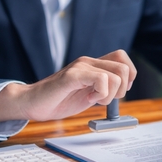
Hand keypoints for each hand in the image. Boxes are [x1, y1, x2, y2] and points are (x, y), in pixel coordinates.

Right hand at [0, 50, 136, 121]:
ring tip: (93, 99)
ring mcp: (80, 67)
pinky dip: (100, 94)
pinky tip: (88, 98)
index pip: (122, 58)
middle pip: (123, 67)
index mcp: (93, 65)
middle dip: (121, 90)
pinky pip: (101, 79)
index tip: (119, 92)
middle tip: (104, 99)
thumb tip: (122, 92)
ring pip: (115, 75)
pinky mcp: (72, 76)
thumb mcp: (87, 93)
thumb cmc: (57, 100)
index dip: (129, 75)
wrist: (31, 103)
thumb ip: (102, 89)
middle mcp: (88, 62)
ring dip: (110, 94)